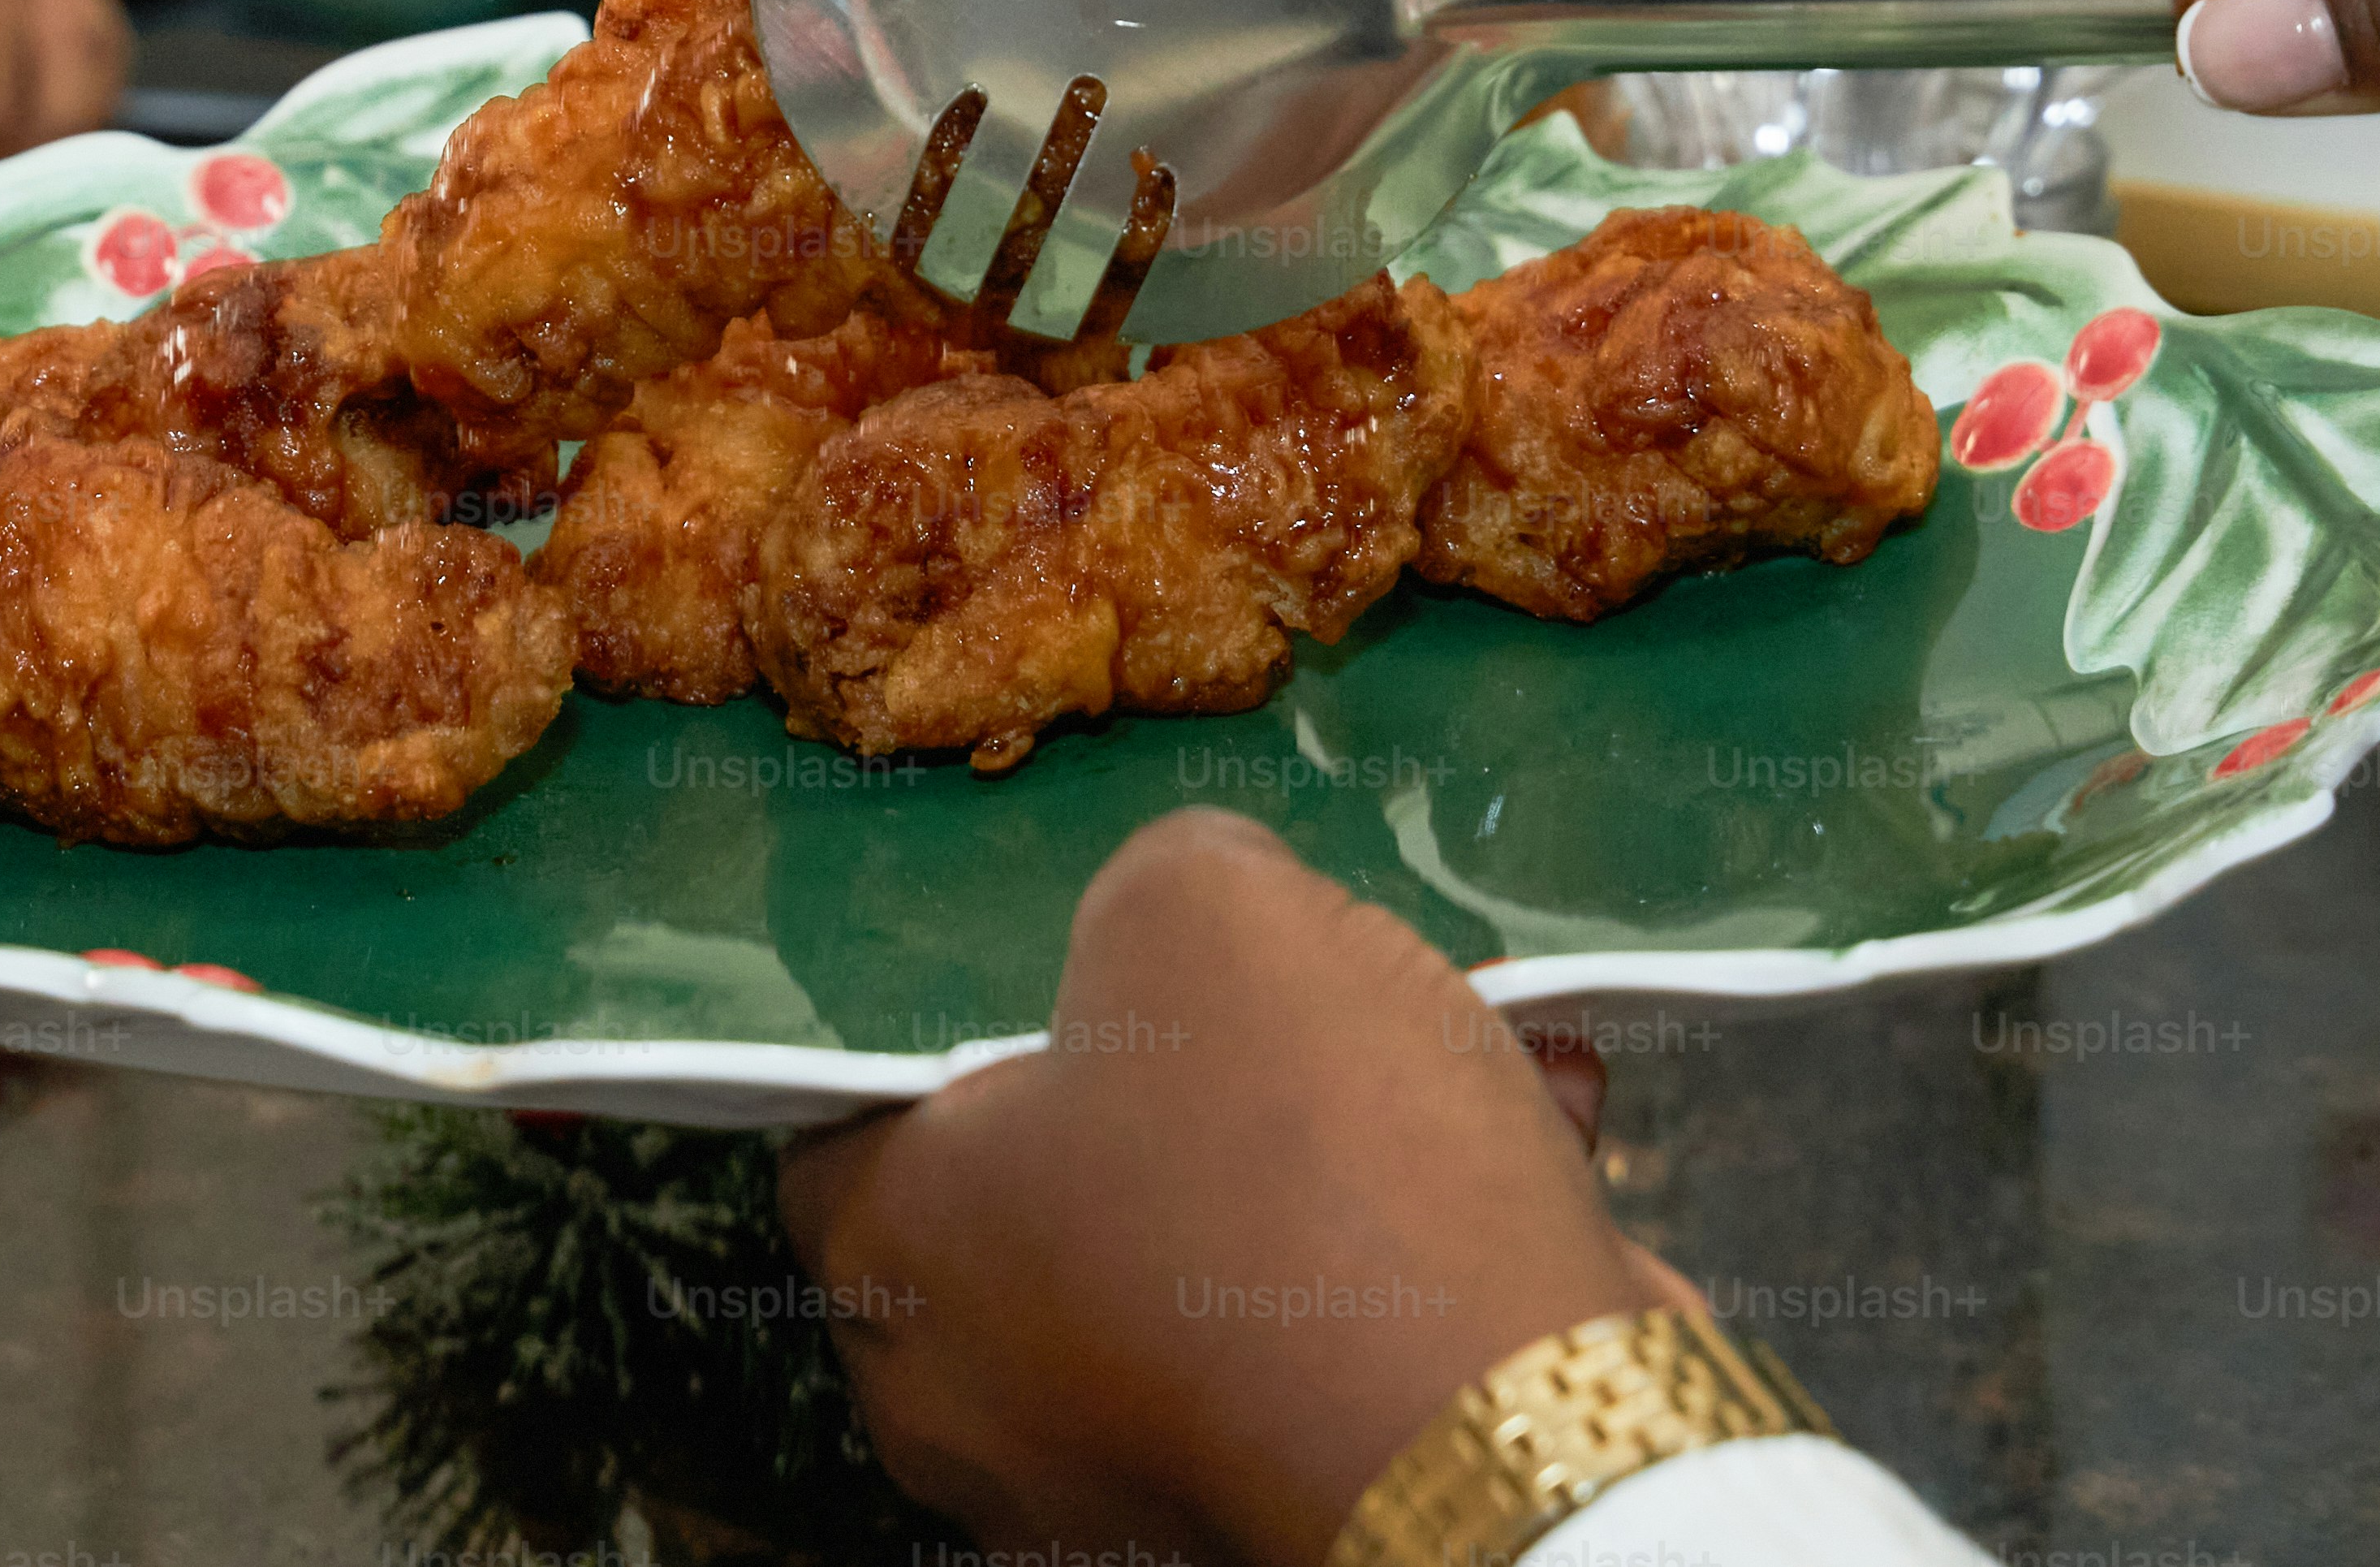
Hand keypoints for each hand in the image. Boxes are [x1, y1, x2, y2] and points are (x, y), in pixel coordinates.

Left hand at [777, 810, 1692, 1566]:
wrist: (1523, 1430)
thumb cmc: (1305, 1162)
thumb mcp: (1212, 903)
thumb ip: (1165, 879)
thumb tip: (1193, 912)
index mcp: (900, 1257)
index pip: (850, 1125)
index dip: (958, 1026)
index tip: (1067, 970)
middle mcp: (975, 1411)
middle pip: (1052, 1193)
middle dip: (1178, 1085)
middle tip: (1278, 997)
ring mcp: (1121, 1495)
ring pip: (1209, 1272)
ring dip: (1323, 1160)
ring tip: (1444, 1038)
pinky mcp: (1277, 1532)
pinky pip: (1319, 1359)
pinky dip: (1404, 1261)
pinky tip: (1529, 1142)